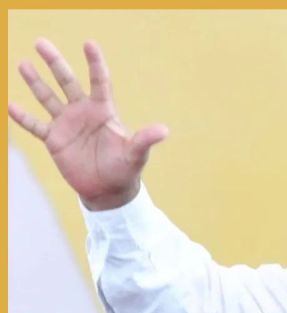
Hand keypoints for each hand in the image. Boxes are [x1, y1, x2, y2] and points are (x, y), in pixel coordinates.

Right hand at [8, 39, 167, 209]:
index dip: (95, 63)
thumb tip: (164, 131)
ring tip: (24, 64)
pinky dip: (23, 117)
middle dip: (55, 63)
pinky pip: (35, 126)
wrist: (108, 190)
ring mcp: (67, 125)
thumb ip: (145, 140)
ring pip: (48, 98)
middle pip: (67, 82)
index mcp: (103, 111)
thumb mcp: (136, 154)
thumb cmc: (125, 169)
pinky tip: (10, 105)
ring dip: (36, 82)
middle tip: (41, 42)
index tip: (89, 44)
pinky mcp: (54, 140)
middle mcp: (83, 113)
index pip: (99, 81)